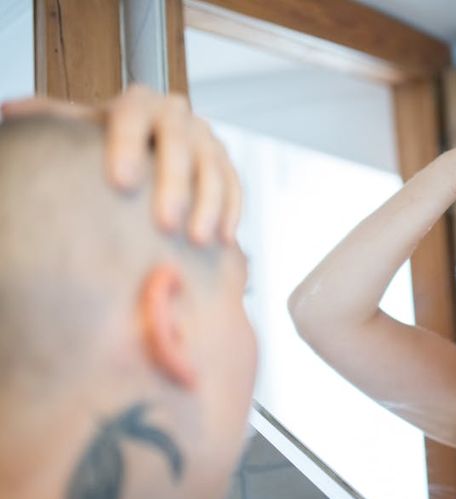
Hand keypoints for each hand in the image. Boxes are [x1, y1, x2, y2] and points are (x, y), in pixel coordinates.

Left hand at [1, 85, 239, 244]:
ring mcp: (205, 138)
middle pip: (181, 143)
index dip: (128, 145)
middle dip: (176, 184)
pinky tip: (224, 237)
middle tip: (165, 223)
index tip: (120, 182)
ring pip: (214, 166)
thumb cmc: (106, 148)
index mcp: (138, 103)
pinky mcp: (225, 162)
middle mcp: (176, 115)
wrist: (145, 154)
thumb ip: (52, 121)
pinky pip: (235, 184)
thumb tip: (7, 113)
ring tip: (197, 239)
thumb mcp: (80, 131)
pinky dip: (232, 210)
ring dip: (209, 203)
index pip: (135, 114)